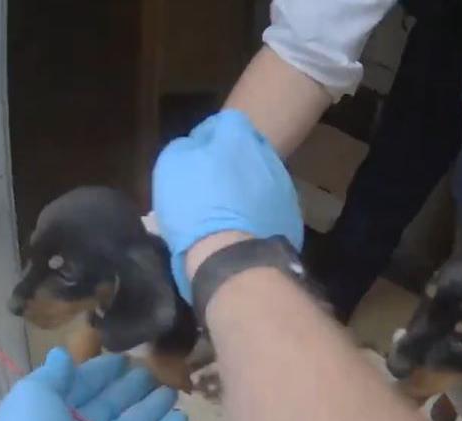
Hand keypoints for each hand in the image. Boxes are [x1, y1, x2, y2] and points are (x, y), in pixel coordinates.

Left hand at [0, 349, 186, 420]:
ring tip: (174, 390)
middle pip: (112, 404)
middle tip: (156, 370)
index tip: (125, 356)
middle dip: (132, 387)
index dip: (103, 371)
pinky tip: (182, 418)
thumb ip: (53, 374)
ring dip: (153, 408)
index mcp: (54, 409)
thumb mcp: (33, 394)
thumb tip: (63, 353)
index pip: (84, 385)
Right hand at [153, 109, 303, 298]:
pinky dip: (257, 216)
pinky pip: (270, 209)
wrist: (229, 258)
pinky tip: (241, 232)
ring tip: (225, 215)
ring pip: (261, 180)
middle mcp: (267, 156)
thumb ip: (184, 148)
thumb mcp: (171, 168)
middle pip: (247, 151)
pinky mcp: (291, 217)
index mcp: (237, 138)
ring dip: (245, 191)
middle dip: (230, 164)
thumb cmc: (194, 208)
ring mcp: (283, 187)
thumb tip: (194, 147)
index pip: (227, 122)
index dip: (209, 137)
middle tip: (210, 187)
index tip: (196, 156)